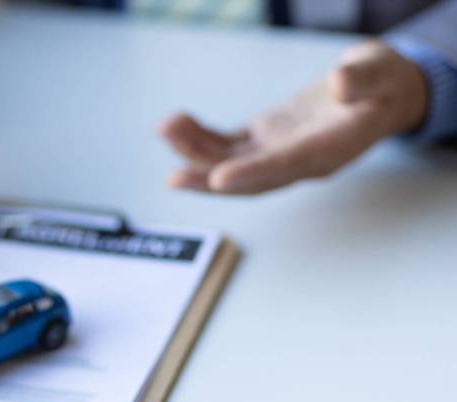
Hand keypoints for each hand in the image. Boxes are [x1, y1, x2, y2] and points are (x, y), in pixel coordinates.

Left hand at [160, 40, 428, 194]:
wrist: (381, 93)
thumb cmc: (382, 83)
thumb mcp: (380, 72)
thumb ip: (361, 79)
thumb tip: (339, 84)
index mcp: (330, 150)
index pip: (286, 166)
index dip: (252, 173)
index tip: (219, 179)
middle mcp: (299, 161)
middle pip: (250, 179)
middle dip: (209, 180)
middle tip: (174, 178)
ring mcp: (278, 152)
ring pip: (231, 162)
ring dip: (196, 153)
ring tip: (167, 127)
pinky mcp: (265, 140)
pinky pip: (228, 146)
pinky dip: (201, 139)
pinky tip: (178, 126)